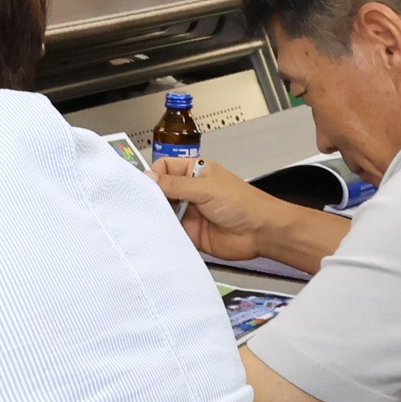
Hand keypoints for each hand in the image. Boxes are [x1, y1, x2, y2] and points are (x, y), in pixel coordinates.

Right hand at [153, 153, 318, 265]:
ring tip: (148, 218)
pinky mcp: (190, 232)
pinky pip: (170, 231)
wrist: (261, 233)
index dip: (152, 175)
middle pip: (160, 190)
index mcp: (195, 171)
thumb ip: (176, 184)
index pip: (164, 168)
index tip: (141, 185)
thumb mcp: (206, 188)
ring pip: (163, 211)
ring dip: (157, 215)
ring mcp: (189, 212)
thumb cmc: (244, 204)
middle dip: (151, 196)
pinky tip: (158, 232)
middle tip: (139, 202)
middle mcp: (190, 191)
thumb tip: (149, 178)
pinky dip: (163, 232)